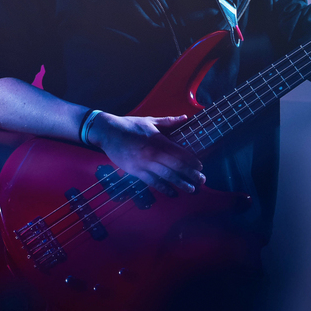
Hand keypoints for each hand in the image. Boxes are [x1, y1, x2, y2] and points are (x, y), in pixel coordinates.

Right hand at [89, 113, 204, 195]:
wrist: (108, 132)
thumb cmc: (129, 125)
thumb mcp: (149, 120)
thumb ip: (168, 121)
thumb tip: (184, 117)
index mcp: (158, 140)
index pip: (179, 152)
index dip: (191, 160)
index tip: (200, 166)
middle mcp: (152, 153)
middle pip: (175, 166)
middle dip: (190, 174)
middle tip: (202, 181)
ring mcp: (144, 164)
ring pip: (166, 176)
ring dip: (180, 183)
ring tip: (192, 189)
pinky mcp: (135, 171)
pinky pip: (152, 182)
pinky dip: (163, 188)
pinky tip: (172, 193)